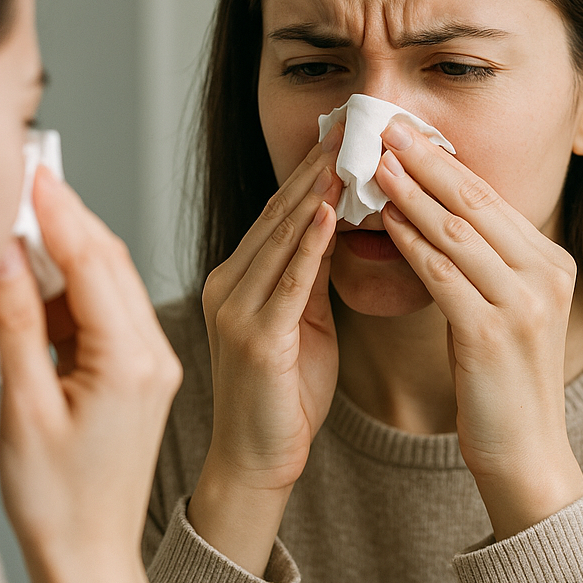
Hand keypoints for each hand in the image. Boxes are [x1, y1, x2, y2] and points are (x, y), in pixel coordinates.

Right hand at [0, 167, 180, 582]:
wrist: (92, 554)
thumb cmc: (58, 497)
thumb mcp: (25, 407)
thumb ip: (17, 323)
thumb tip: (6, 257)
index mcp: (130, 361)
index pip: (96, 264)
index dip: (62, 214)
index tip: (37, 173)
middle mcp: (152, 354)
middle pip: (114, 264)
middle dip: (73, 220)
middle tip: (36, 182)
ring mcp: (152, 363)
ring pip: (116, 283)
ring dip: (76, 252)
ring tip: (32, 226)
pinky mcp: (142, 373)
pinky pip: (113, 312)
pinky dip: (81, 290)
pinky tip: (49, 281)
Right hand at [188, 124, 343, 574]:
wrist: (257, 460)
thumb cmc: (283, 395)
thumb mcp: (301, 323)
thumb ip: (310, 276)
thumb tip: (335, 228)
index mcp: (240, 279)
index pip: (280, 212)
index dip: (312, 170)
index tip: (345, 133)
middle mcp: (230, 285)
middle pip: (278, 213)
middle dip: (317, 166)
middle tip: (352, 122)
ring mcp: (237, 310)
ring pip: (280, 238)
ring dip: (315, 191)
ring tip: (346, 150)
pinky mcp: (254, 338)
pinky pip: (288, 282)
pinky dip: (308, 244)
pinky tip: (327, 211)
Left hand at [374, 119, 582, 539]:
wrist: (526, 453)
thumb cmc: (501, 381)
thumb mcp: (503, 309)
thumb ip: (482, 262)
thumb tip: (434, 212)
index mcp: (552, 262)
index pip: (490, 197)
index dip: (444, 162)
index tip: (406, 131)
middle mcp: (547, 274)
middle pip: (475, 202)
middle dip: (425, 161)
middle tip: (384, 127)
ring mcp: (525, 303)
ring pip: (457, 231)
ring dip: (410, 193)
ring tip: (373, 163)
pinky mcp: (494, 333)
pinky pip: (442, 274)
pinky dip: (410, 243)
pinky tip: (383, 221)